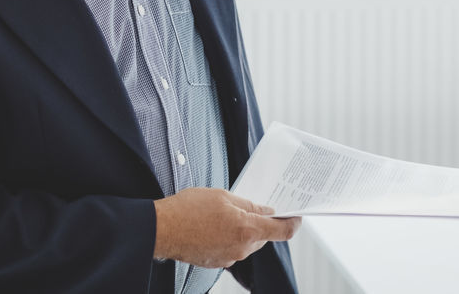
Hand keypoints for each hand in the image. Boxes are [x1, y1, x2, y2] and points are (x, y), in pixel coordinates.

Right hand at [152, 188, 301, 267]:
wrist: (161, 229)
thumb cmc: (188, 209)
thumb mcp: (222, 196)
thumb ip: (248, 205)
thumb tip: (264, 211)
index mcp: (247, 230)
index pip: (282, 231)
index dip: (293, 223)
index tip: (296, 216)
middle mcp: (241, 249)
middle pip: (263, 237)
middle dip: (260, 222)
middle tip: (249, 206)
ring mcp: (229, 258)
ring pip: (246, 243)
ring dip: (242, 229)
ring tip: (222, 213)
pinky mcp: (216, 262)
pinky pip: (231, 248)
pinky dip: (228, 237)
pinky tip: (212, 225)